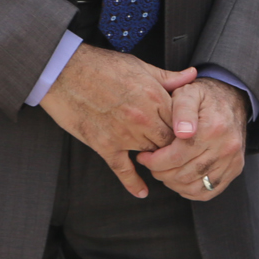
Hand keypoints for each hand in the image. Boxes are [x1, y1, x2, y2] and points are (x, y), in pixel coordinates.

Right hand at [40, 46, 189, 198]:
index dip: (187, 130)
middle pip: (170, 142)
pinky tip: (142, 192)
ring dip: (157, 159)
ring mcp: (124, 134)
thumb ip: (168, 77)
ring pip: (151, 156)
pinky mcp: (104, 145)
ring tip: (162, 164)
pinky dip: (133, 183)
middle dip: (175, 147)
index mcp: (156, 97)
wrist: (66, 72)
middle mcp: (144, 119)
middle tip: (178, 152)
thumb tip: (193, 75)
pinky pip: (122, 169)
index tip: (189, 134)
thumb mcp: (141, 66)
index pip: (183, 123)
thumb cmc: (103, 66)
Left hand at [138, 76, 247, 200]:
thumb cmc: (204, 97)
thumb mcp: (188, 93)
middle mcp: (226, 147)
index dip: (154, 161)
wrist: (232, 98)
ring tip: (164, 170)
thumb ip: (182, 110)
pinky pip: (209, 191)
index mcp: (213, 129)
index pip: (176, 157)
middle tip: (152, 164)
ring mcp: (232, 160)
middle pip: (183, 174)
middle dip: (161, 173)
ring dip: (173, 183)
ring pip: (194, 187)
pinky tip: (180, 178)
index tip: (144, 156)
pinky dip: (190, 190)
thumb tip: (182, 132)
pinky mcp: (236, 169)